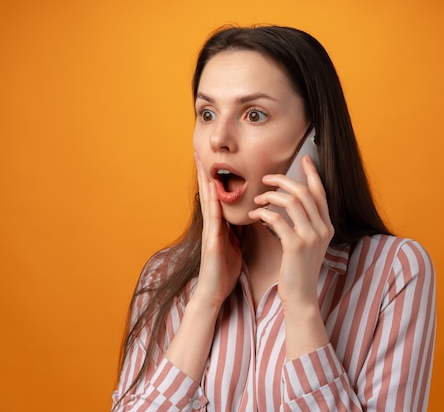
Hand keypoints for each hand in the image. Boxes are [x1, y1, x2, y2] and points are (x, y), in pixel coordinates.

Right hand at [193, 153, 242, 308]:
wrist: (215, 292)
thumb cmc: (224, 270)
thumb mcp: (234, 244)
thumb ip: (236, 228)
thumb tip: (246, 214)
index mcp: (218, 224)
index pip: (215, 195)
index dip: (212, 176)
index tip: (209, 157)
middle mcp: (211, 224)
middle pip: (207, 192)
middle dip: (203, 171)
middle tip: (197, 150)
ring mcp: (210, 232)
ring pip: (207, 201)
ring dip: (203, 181)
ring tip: (200, 162)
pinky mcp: (212, 242)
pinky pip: (213, 220)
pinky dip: (212, 204)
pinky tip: (212, 192)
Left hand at [248, 155, 333, 309]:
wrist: (300, 296)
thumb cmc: (298, 269)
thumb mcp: (307, 243)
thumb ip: (304, 223)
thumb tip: (291, 202)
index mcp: (327, 226)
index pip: (321, 193)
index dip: (313, 174)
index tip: (305, 159)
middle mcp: (323, 229)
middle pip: (304, 192)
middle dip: (284, 180)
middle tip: (266, 178)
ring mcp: (311, 237)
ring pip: (292, 202)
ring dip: (271, 195)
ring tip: (257, 198)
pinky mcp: (295, 246)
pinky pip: (278, 219)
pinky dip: (264, 213)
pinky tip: (255, 214)